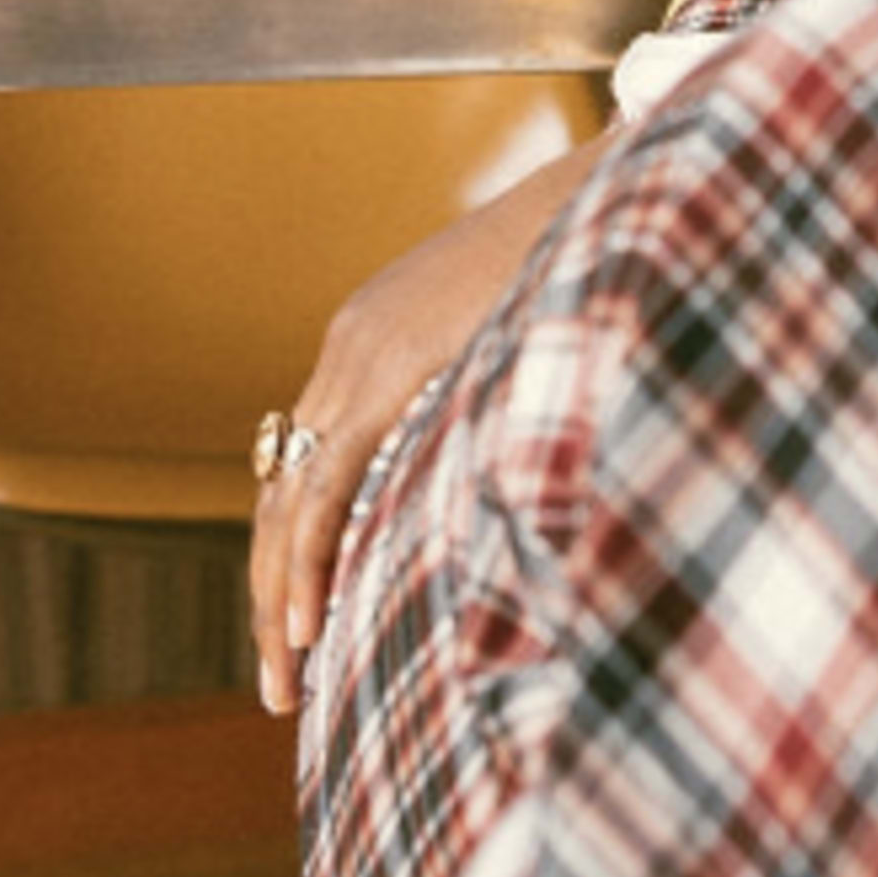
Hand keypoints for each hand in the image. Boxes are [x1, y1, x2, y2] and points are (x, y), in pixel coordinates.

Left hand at [249, 142, 602, 719]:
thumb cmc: (585, 264)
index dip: (299, 554)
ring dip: (278, 600)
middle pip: (282, 495)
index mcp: (374, 342)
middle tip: (280, 685)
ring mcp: (357, 355)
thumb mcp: (522, 346)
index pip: (309, 470)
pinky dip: (308, 558)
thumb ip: (495, 403)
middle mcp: (348, 349)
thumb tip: (513, 475)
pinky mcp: (384, 369)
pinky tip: (304, 626)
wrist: (604, 192)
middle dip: (273, 596)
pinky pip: (327, 484)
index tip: (306, 630)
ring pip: (288, 502)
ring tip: (283, 683)